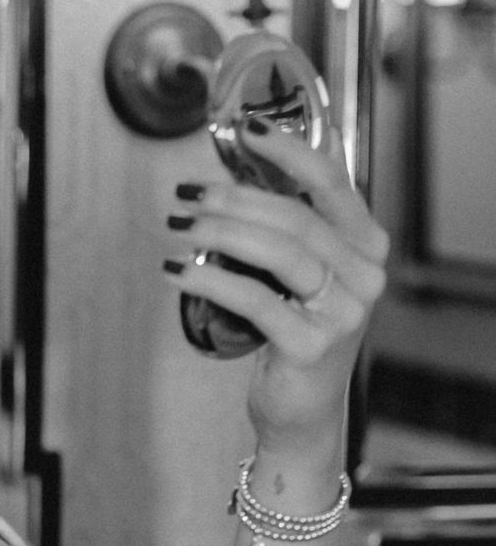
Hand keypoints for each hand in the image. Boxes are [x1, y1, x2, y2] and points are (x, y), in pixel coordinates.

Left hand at [165, 121, 389, 455]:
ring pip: (278, 251)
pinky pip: (254, 298)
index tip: (245, 131)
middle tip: (187, 195)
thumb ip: (287, 230)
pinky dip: (209, 280)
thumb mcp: (301, 278)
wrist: (302, 413)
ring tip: (180, 227)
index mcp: (366, 246)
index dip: (288, 150)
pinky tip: (178, 272)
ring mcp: (343, 312)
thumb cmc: (296, 336)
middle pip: (295, 216)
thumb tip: (234, 177)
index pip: (332, 182)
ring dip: (220, 233)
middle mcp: (364, 275)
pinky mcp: (310, 345)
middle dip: (234, 199)